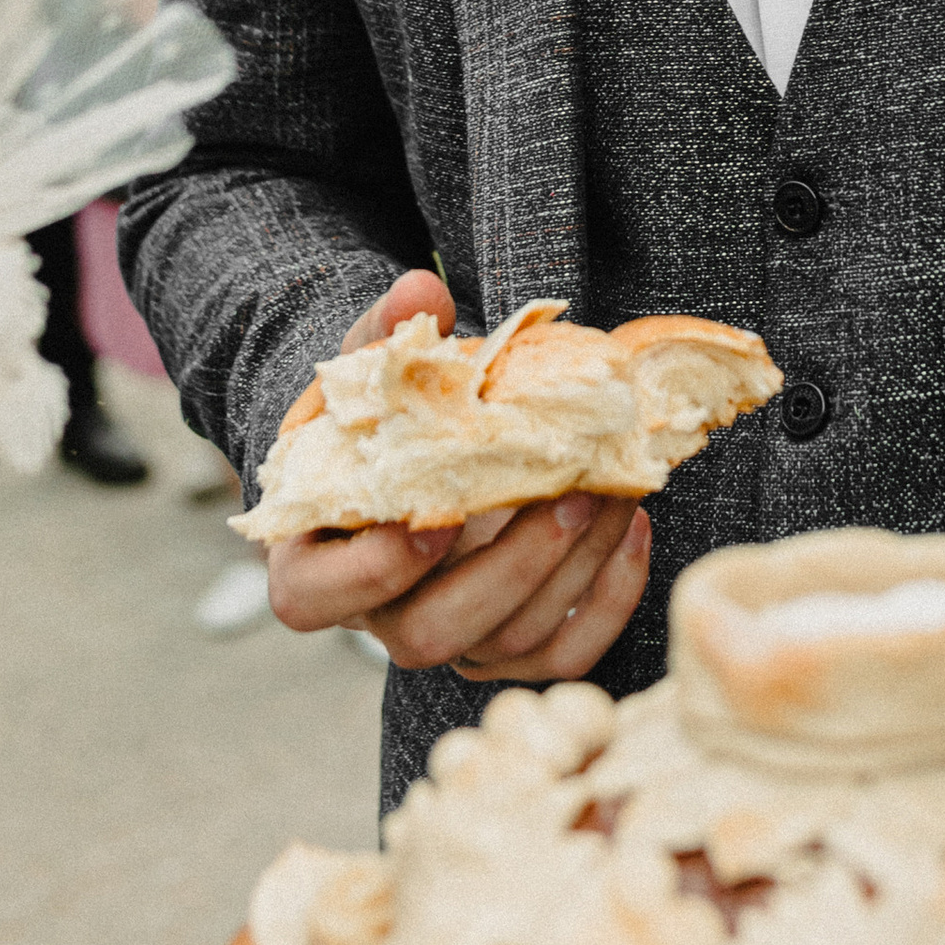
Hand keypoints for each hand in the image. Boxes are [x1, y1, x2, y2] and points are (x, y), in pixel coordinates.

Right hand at [263, 269, 654, 683]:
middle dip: (508, 569)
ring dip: (571, 572)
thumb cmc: (390, 417)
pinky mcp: (511, 642)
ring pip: (507, 642)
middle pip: (430, 634)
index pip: (312, 599)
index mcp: (314, 560)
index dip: (371, 571)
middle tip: (564, 496)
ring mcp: (450, 636)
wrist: (431, 451)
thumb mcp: (377, 369)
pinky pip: (565, 651)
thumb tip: (418, 294)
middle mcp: (378, 616)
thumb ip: (387, 334)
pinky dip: (608, 600)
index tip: (435, 517)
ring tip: (612, 494)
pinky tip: (631, 530)